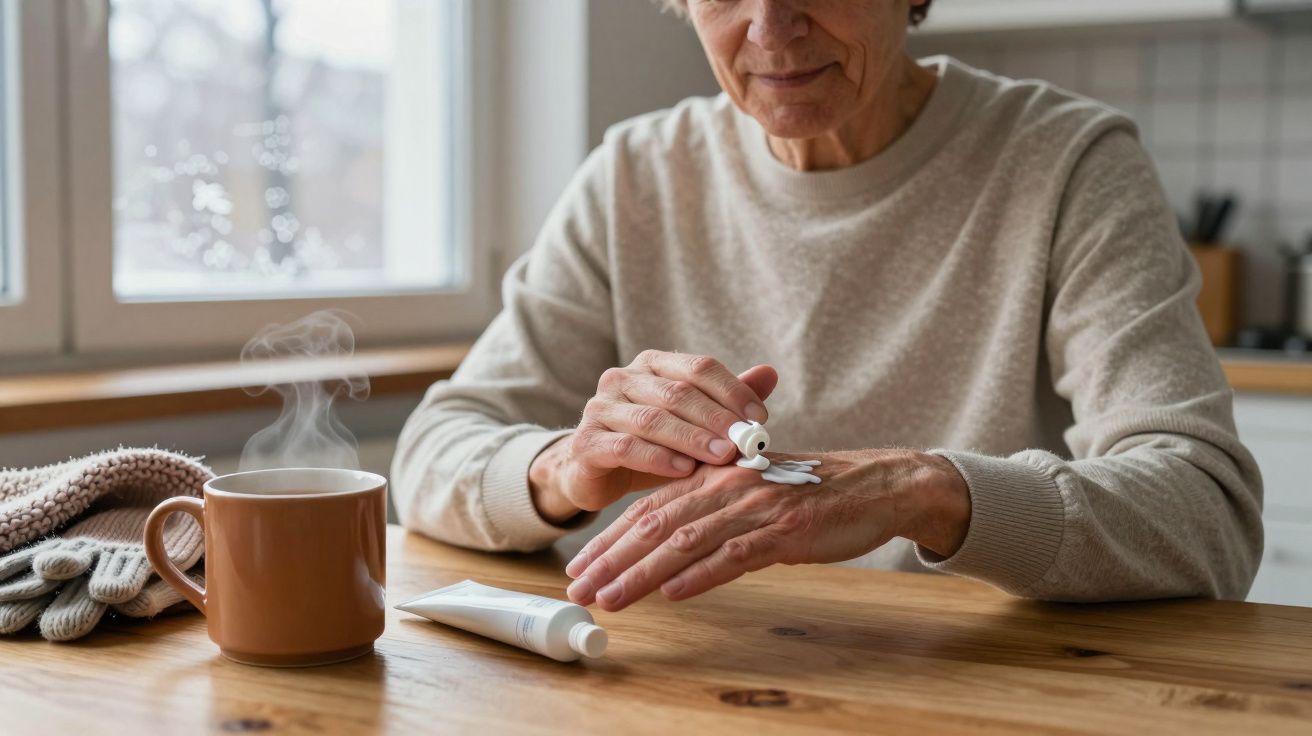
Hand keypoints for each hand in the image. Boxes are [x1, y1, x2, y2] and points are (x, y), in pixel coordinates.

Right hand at [529, 350, 777, 522]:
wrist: (594, 472)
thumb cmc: (653, 445)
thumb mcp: (693, 424)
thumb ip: (726, 400)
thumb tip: (770, 372)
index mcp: (652, 364)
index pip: (698, 367)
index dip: (732, 391)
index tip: (760, 418)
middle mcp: (622, 378)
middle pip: (677, 392)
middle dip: (716, 418)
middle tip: (745, 441)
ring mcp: (600, 408)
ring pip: (652, 419)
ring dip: (692, 439)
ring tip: (722, 457)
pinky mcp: (585, 441)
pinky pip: (624, 447)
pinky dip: (657, 458)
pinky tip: (683, 470)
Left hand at [562, 449, 970, 610]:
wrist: (876, 485)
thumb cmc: (812, 494)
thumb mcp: (753, 494)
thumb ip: (711, 515)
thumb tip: (670, 556)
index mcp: (715, 475)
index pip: (649, 507)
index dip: (610, 538)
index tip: (581, 566)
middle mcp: (727, 485)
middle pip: (656, 523)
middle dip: (611, 558)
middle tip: (578, 589)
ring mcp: (756, 506)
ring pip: (685, 540)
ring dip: (642, 572)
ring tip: (610, 599)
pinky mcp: (786, 529)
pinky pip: (735, 553)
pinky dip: (701, 574)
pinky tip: (673, 594)